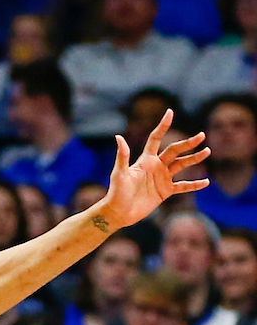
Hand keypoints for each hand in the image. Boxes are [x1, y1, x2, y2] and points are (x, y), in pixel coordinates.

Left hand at [99, 109, 209, 227]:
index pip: (156, 138)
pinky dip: (194, 185)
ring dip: (194, 159)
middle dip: (188, 143)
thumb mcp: (120, 173)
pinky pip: (183, 186)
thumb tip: (118, 137)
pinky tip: (206, 182)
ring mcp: (162, 178)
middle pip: (174, 151)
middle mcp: (155, 166)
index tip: (170, 112)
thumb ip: (123, 156)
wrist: (119, 212)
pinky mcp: (165, 191)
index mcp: (145, 160)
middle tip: (202, 135)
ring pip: (182, 165)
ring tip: (207, 151)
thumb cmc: (116, 192)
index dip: (163, 126)